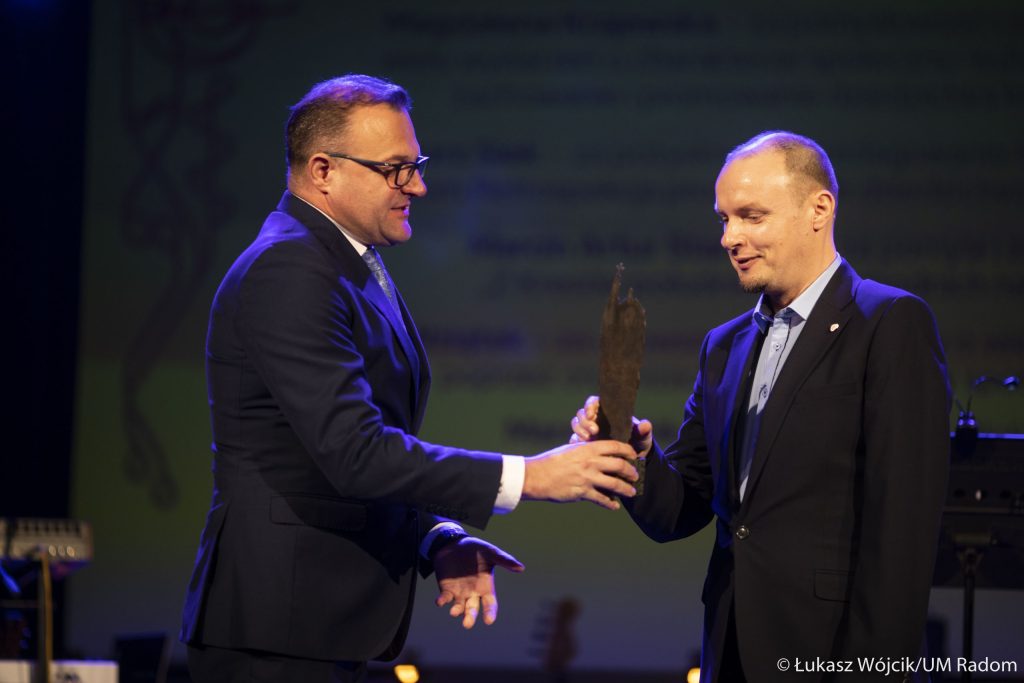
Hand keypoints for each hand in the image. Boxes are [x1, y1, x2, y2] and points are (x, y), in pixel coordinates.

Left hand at [435, 537, 524, 628]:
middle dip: (470, 617)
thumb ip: (504, 560)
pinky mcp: (446, 589)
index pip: (489, 604)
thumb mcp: (490, 552)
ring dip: (456, 611)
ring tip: (454, 612)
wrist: (454, 543)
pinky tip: (440, 601)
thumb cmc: (475, 549)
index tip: (488, 621)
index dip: (489, 613)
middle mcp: (472, 593)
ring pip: (458, 607)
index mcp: (485, 587)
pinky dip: (442, 601)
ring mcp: (459, 592)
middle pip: (473, 609)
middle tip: (467, 624)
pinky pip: (444, 598)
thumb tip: (521, 568)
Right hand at [522, 439, 638, 509]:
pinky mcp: (583, 492)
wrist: (536, 476)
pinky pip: (602, 499)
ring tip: (631, 492)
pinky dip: (610, 504)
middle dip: (631, 471)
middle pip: (620, 465)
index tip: (633, 455)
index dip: (628, 450)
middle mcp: (591, 462)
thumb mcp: (571, 449)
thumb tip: (599, 453)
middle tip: (635, 475)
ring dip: (626, 489)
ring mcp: (588, 478)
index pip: (615, 446)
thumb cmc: (552, 461)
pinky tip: (615, 506)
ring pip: (615, 484)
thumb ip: (586, 450)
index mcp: (588, 448)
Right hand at [570, 395, 652, 458]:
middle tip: (593, 431)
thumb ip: (643, 431)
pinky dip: (576, 442)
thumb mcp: (642, 439)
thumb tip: (645, 424)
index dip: (590, 406)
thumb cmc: (638, 445)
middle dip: (585, 421)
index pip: (594, 403)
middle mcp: (597, 421)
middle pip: (582, 414)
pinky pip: (574, 439)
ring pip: (577, 425)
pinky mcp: (585, 445)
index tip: (592, 414)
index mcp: (608, 413)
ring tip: (588, 439)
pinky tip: (581, 447)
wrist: (632, 463)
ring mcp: (589, 432)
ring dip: (580, 430)